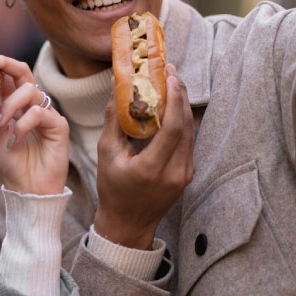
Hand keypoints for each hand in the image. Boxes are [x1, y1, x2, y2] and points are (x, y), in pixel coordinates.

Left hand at [0, 53, 69, 195]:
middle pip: (24, 71)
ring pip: (30, 91)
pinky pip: (38, 113)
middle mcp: (33, 104)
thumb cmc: (11, 161)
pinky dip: (22, 124)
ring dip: (9, 106)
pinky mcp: (58, 126)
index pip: (9, 75)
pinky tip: (15, 139)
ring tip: (0, 125)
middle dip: (4, 63)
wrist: (25, 188)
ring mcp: (47, 113)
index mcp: (16, 103)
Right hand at [94, 64, 194, 248]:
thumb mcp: (106, 154)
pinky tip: (171, 106)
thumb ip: (114, 120)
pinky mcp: (188, 173)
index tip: (169, 76)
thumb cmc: (112, 189)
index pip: (172, 128)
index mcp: (152, 169)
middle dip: (180, 95)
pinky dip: (181, 120)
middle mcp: (175, 172)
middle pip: (186, 125)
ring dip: (182, 105)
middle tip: (170, 72)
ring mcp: (185, 174)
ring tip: (171, 83)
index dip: (174, 99)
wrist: (128, 224)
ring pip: (190, 131)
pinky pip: (188, 140)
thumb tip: (118, 87)